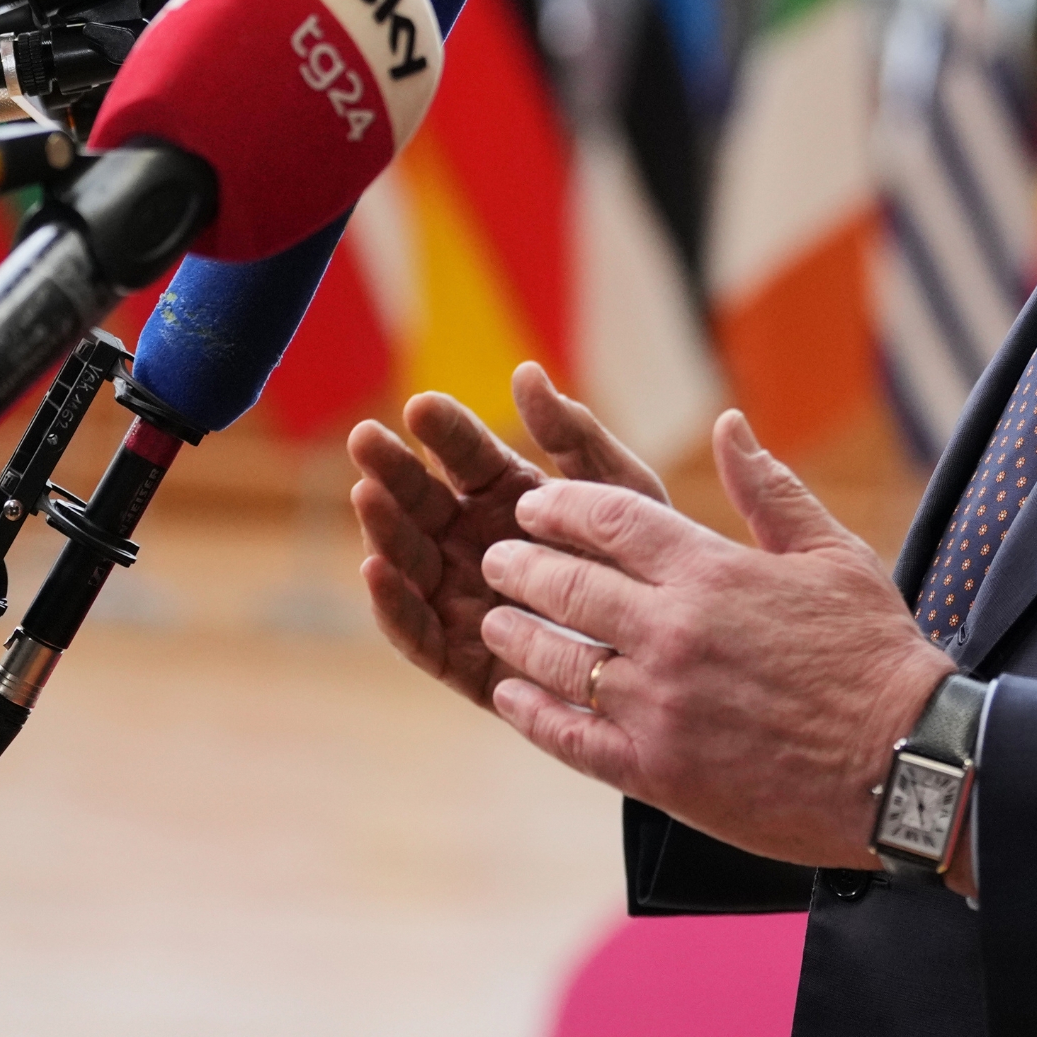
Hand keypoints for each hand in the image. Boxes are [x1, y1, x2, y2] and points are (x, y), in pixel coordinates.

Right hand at [350, 363, 667, 711]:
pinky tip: (375, 570)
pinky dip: (392, 604)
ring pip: (410, 561)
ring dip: (384, 529)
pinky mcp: (458, 660)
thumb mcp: (621, 496)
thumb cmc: (646, 568)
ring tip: (368, 496)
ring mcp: (461, 601)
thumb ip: (575, 439)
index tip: (422, 406)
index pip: (467, 456)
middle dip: (394, 472)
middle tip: (366, 439)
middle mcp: (474, 545)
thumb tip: (526, 372)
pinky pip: (416, 634)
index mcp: (509, 498)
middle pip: (424, 504)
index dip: (444, 431)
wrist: (669, 665)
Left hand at [475, 410, 955, 874]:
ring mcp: (660, 704)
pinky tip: (510, 697)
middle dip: (520, 565)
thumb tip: (729, 426)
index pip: (609, 519)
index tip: (533, 506)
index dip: (560, 507)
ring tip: (494, 623)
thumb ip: (769, 489)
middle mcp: (673, 632)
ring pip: (556, 659)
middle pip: (567, 584)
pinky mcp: (658, 770)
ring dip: (515, 635)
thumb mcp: (832, 554)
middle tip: (496, 559)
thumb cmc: (877, 653)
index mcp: (712, 571)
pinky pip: (570, 737)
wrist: (907, 762)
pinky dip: (531, 714)